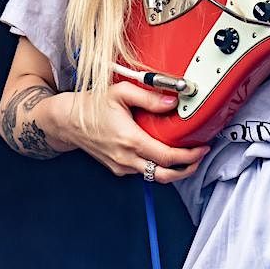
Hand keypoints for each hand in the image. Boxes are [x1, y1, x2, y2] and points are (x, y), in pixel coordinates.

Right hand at [45, 81, 209, 183]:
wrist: (67, 121)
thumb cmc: (93, 105)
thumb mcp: (122, 92)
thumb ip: (149, 97)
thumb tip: (173, 101)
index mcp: (129, 140)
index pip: (166, 157)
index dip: (189, 156)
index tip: (202, 148)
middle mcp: (126, 158)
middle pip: (164, 175)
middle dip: (187, 169)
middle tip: (200, 156)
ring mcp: (120, 166)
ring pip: (154, 176)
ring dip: (174, 169)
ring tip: (187, 155)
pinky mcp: (117, 167)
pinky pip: (143, 172)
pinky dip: (158, 166)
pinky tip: (165, 154)